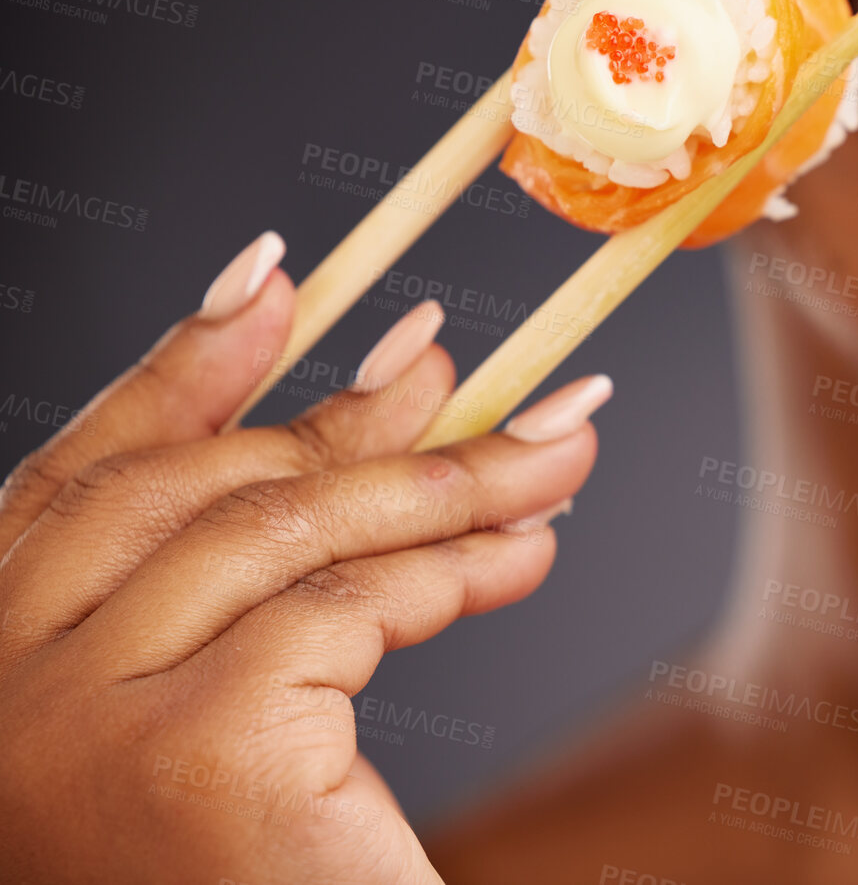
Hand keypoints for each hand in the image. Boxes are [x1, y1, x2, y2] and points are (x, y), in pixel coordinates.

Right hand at [0, 231, 609, 883]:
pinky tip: (527, 553)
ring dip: (445, 481)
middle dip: (355, 414)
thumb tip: (397, 369)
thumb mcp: (240, 697)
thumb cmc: (260, 872)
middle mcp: (0, 686)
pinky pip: (348, 606)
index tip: (279, 278)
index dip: (180, 366)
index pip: (81, 473)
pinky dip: (456, 570)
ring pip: (290, 534)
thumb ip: (268, 558)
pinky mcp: (195, 749)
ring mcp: (79, 719)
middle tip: (479, 371)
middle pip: (202, 488)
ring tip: (556, 455)